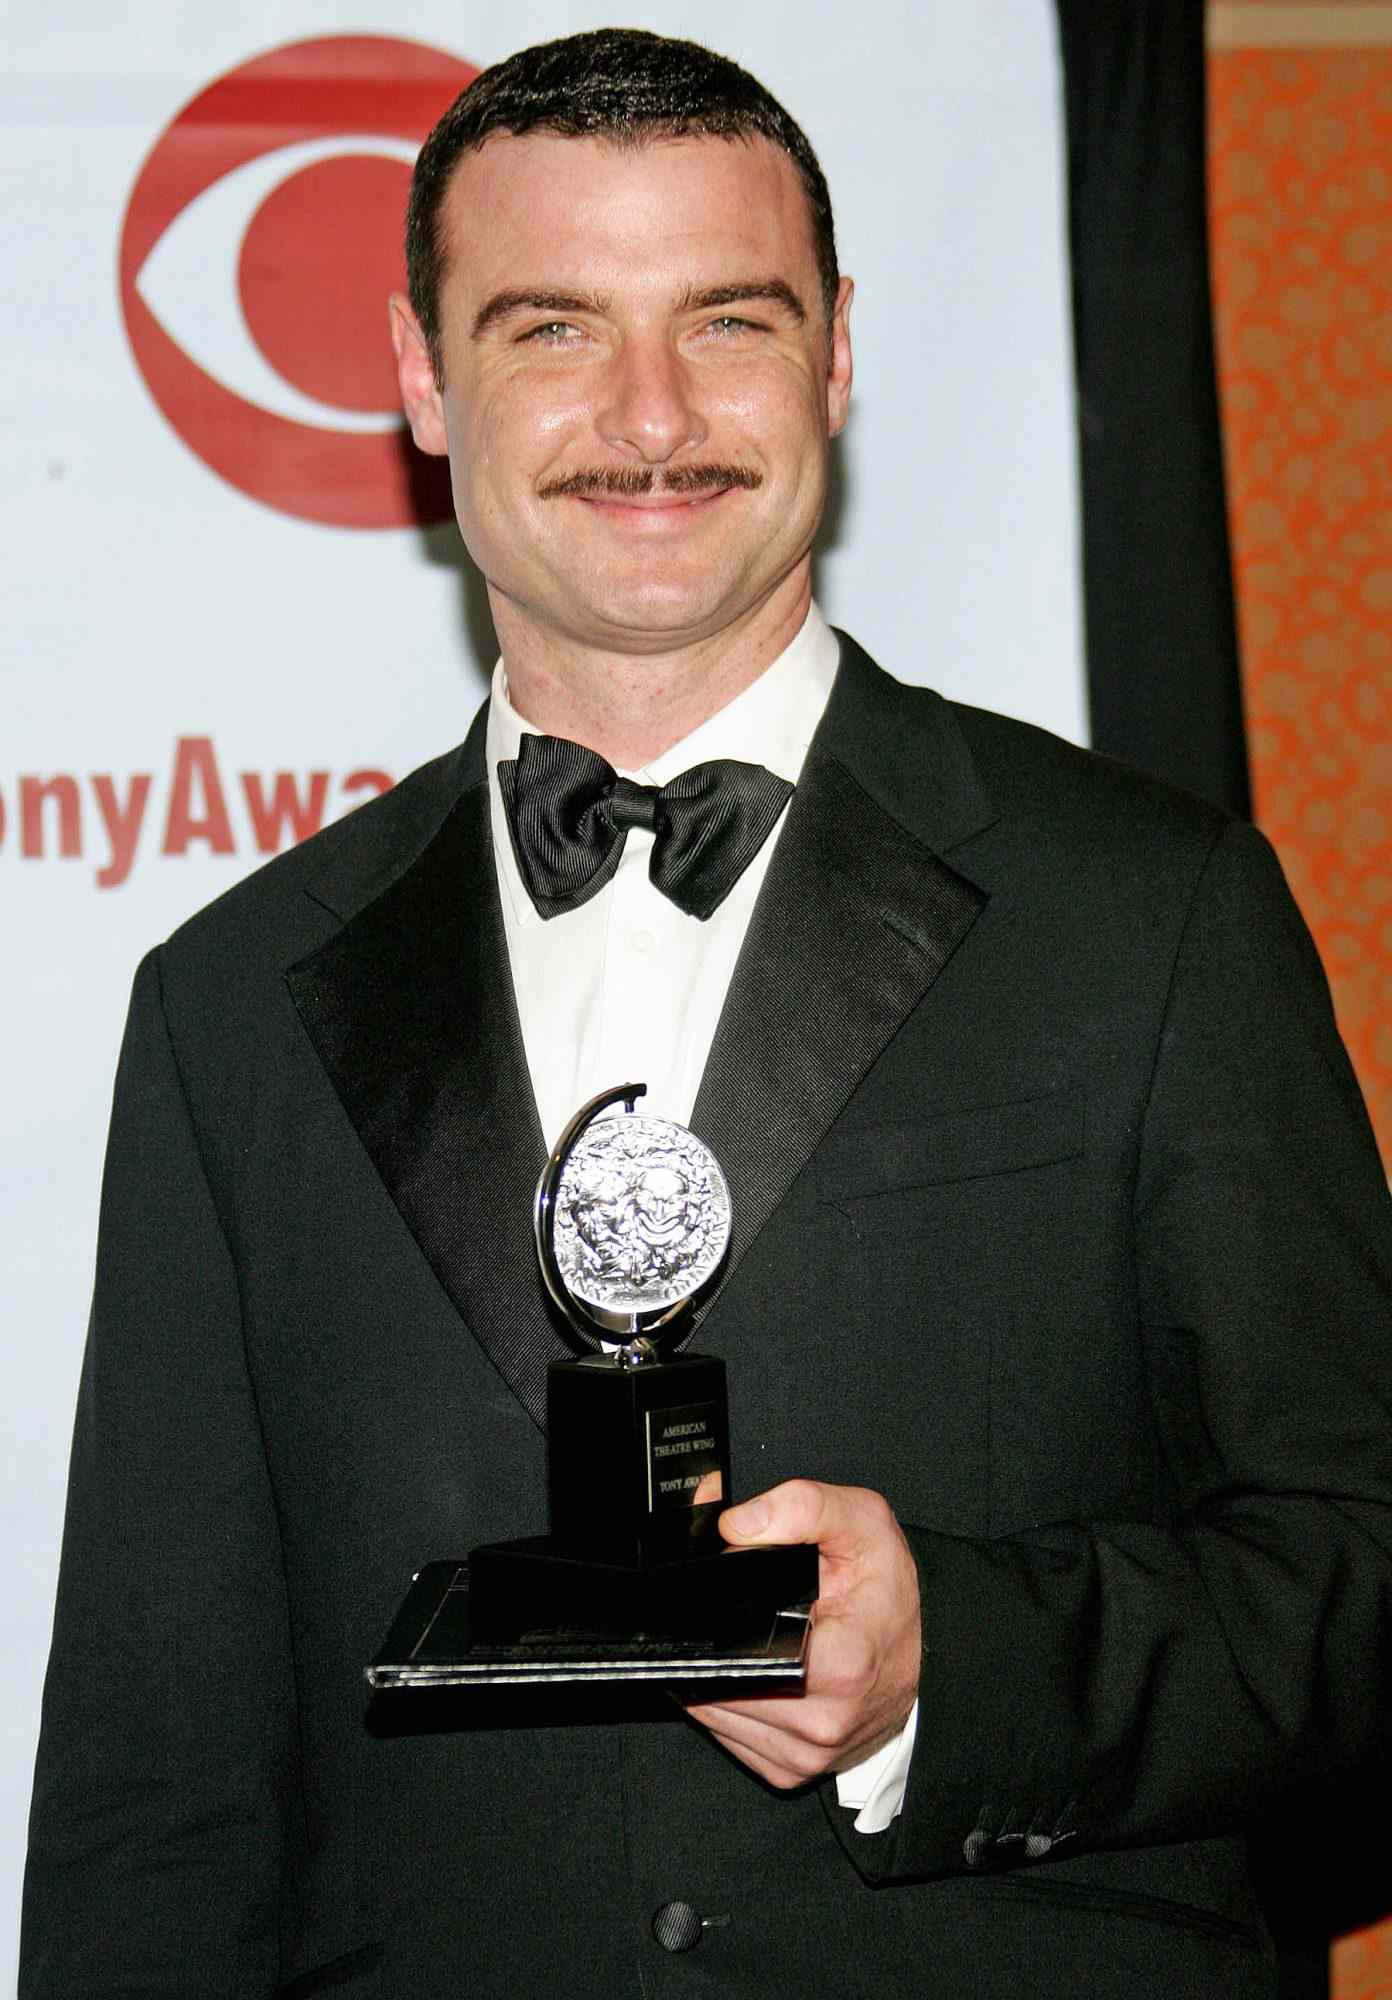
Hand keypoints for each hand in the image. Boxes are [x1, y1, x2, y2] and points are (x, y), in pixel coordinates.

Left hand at [682, 1479, 920, 1788]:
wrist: (929, 1648)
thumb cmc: (894, 1590)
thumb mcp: (861, 1522)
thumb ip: (800, 1508)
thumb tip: (735, 1526)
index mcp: (839, 1666)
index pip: (736, 1651)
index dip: (716, 1620)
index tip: (726, 1598)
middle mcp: (821, 1723)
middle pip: (717, 1681)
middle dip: (714, 1642)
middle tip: (746, 1612)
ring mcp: (805, 1756)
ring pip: (715, 1714)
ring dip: (717, 1675)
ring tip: (753, 1638)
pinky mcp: (791, 1772)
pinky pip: (729, 1737)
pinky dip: (729, 1704)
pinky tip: (754, 1671)